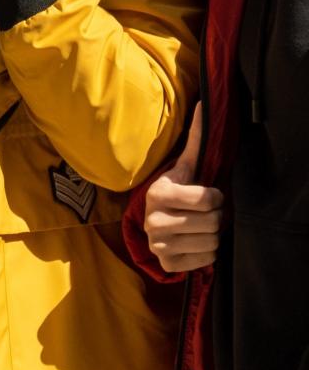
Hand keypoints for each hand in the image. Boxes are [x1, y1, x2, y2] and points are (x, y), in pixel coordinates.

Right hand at [144, 111, 222, 273]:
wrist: (153, 224)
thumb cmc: (175, 193)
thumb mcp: (183, 169)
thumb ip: (196, 142)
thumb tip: (203, 105)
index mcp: (158, 194)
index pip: (208, 199)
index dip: (215, 197)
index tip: (206, 196)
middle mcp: (154, 221)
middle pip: (213, 223)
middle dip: (216, 217)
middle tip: (205, 213)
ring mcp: (158, 244)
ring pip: (211, 242)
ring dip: (212, 235)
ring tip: (199, 227)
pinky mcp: (166, 263)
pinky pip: (205, 260)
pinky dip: (205, 253)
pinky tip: (194, 242)